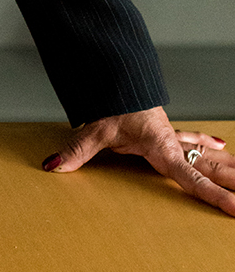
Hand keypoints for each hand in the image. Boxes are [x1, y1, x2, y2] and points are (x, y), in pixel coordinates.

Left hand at [42, 106, 234, 216]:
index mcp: (161, 147)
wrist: (113, 77)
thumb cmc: (108, 102)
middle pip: (209, 166)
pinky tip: (221, 145)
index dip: (213, 195)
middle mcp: (172, 143)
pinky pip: (192, 139)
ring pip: (206, 154)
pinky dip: (207, 143)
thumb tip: (54, 166)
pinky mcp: (165, 130)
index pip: (191, 177)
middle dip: (232, 181)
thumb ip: (77, 151)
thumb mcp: (94, 128)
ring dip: (227, 165)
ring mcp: (171, 136)